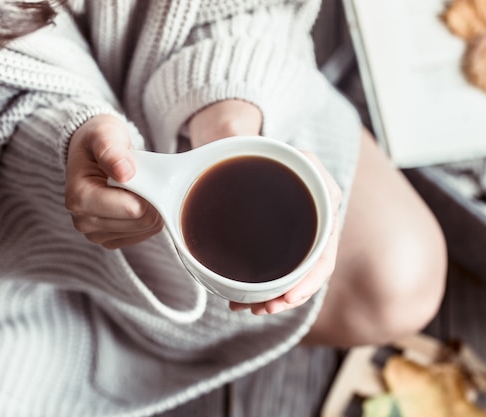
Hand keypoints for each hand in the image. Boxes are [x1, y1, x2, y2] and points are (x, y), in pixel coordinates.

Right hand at [65, 114, 162, 248]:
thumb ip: (111, 150)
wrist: (91, 153)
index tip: (139, 172)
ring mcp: (97, 235)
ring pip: (148, 228)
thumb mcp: (104, 133)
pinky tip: (136, 198)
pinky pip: (146, 233)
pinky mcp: (111, 240)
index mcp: (79, 198)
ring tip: (136, 186)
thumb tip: (124, 172)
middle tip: (140, 177)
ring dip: (151, 206)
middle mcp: (84, 222)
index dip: (147, 189)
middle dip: (150, 197)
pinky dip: (148, 215)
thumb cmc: (98, 141)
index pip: (133, 208)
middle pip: (143, 220)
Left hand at [188, 100, 341, 314]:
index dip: (312, 273)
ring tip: (255, 309)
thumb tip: (157, 164)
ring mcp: (306, 225)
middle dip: (294, 293)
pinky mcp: (291, 240)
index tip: (287, 294)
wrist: (238, 149)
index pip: (328, 234)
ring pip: (305, 270)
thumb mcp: (234, 140)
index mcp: (316, 180)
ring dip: (283, 296)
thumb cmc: (239, 145)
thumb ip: (221, 144)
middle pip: (319, 261)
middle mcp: (318, 205)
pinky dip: (273, 289)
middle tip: (267, 308)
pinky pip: (292, 269)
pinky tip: (250, 302)